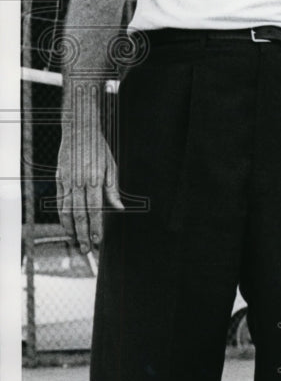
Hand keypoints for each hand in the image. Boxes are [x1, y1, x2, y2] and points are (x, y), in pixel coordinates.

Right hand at [57, 126, 122, 253]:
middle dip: (83, 234)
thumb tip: (120, 209)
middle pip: (79, 215)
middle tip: (86, 250)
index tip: (98, 240)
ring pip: (66, 211)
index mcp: (95, 180)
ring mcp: (67, 182)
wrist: (78, 131)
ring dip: (71, 229)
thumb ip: (113, 190)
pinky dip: (62, 217)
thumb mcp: (111, 166)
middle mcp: (79, 183)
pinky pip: (59, 203)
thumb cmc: (98, 149)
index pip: (95, 209)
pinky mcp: (59, 180)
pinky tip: (67, 226)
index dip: (96, 226)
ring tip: (76, 242)